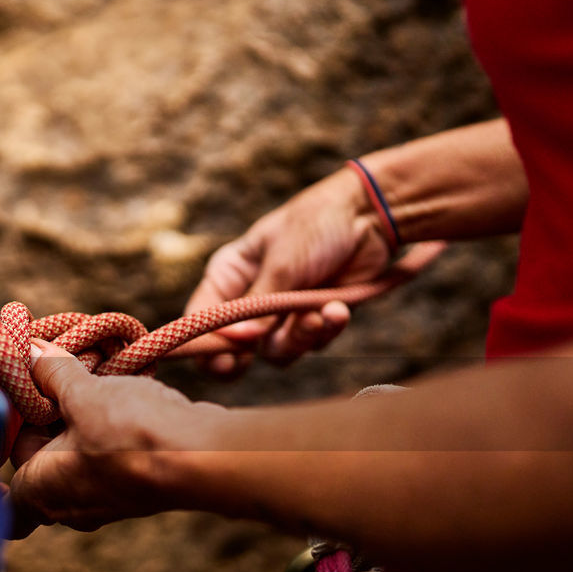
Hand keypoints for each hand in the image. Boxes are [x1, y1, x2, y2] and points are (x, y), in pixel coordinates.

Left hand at [8, 340, 226, 536]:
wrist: (202, 456)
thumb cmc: (131, 435)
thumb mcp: (83, 393)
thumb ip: (51, 373)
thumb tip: (29, 352)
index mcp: (41, 494)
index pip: (5, 504)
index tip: (5, 436)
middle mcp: (69, 507)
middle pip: (38, 465)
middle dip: (42, 423)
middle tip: (46, 380)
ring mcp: (105, 501)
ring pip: (74, 458)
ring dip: (76, 420)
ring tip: (84, 378)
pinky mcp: (135, 489)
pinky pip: (105, 457)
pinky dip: (104, 428)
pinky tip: (113, 391)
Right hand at [186, 168, 442, 374]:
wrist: (371, 215)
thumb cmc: (315, 224)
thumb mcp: (281, 263)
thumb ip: (257, 306)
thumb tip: (236, 341)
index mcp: (229, 275)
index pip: (201, 318)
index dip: (207, 342)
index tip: (225, 357)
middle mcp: (248, 298)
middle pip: (233, 347)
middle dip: (249, 354)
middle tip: (255, 355)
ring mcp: (281, 313)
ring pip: (275, 351)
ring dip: (299, 338)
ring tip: (321, 314)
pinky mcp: (312, 319)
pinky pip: (311, 343)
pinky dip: (325, 330)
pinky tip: (338, 309)